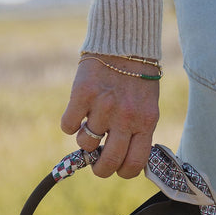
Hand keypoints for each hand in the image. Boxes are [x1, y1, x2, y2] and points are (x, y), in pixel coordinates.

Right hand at [60, 55, 159, 177]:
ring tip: (90, 124)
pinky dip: (69, 124)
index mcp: (145, 122)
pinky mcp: (82, 95)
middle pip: (108, 162)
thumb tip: (122, 160)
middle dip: (99, 169)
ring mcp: (103, 106)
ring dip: (84, 139)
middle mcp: (125, 117)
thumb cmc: (137, 79)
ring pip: (85, 143)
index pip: (134, 163)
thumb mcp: (147, 106)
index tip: (116, 168)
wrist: (124, 42)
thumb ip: (137, 131)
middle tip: (95, 163)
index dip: (122, 172)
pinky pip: (68, 125)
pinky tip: (77, 113)